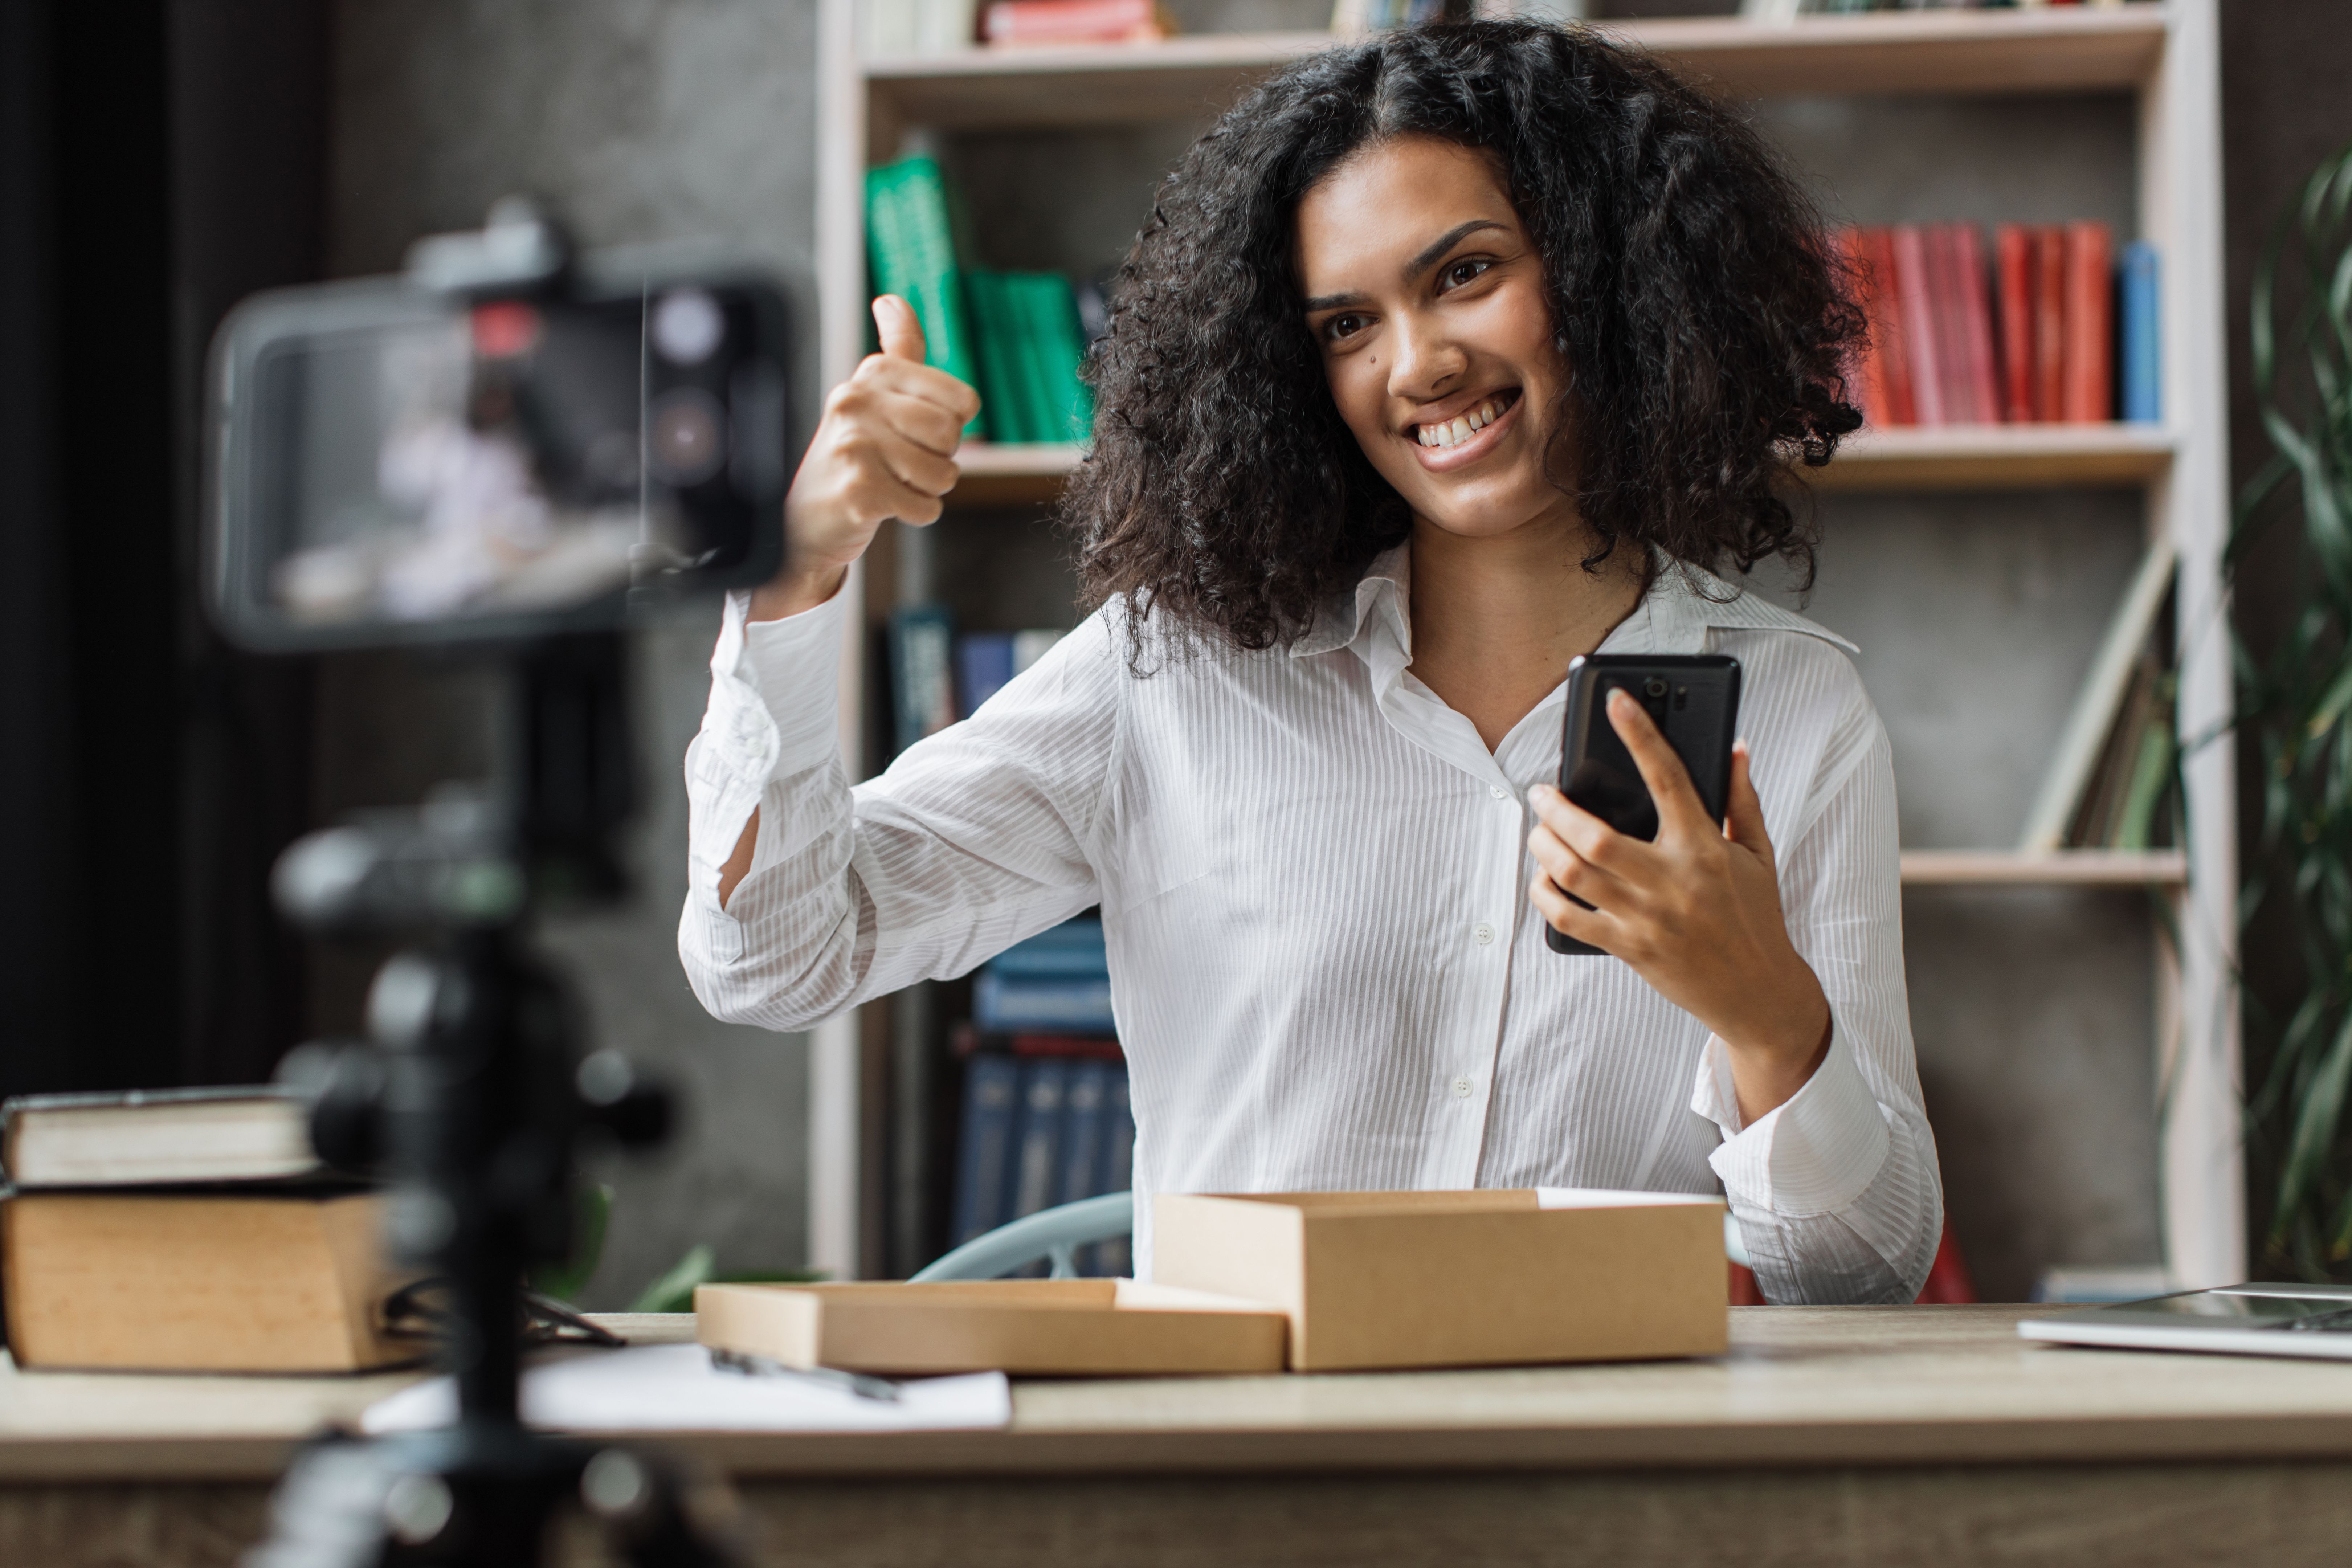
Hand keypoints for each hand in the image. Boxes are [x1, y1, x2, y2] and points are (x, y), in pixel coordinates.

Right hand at [748, 295, 980, 620]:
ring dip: (927, 489)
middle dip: (940, 458)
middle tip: (902, 462)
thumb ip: (896, 349)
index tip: (914, 430)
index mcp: (873, 373)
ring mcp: (855, 444)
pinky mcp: (859, 489)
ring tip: (891, 483)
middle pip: (951, 435)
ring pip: (942, 474)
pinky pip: (925, 506)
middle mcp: (859, 400)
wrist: (800, 519)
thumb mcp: (872, 395)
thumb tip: (891, 301)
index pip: (962, 399)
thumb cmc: (850, 456)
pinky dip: (914, 514)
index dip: (951, 424)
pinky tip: (883, 505)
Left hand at [1525, 689, 1831, 1120]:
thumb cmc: (1756, 916)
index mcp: (1704, 848)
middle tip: (1542, 791)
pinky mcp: (1627, 949)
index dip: (1640, 734)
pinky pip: (1568, 920)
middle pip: (1594, 836)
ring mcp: (1645, 918)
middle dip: (1556, 808)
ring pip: (1573, 874)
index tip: (1616, 700)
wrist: (1757, 991)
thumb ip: (1741, 799)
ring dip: (1543, 846)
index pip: (1668, 778)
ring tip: (1539, 830)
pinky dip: (1545, 896)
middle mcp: (1671, 881)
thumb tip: (1734, 747)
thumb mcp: (1759, 853)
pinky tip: (1542, 879)